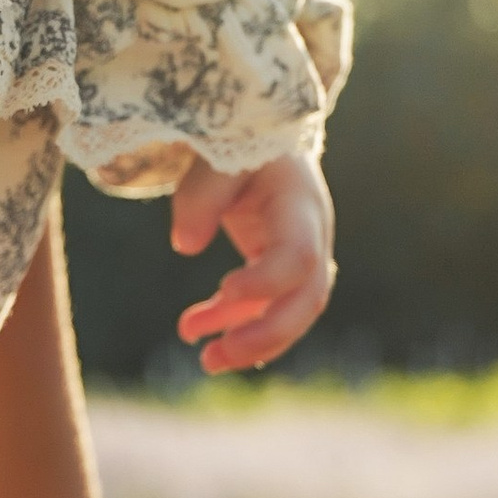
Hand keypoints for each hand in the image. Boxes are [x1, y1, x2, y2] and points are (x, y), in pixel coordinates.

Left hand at [167, 150, 334, 374]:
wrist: (262, 137)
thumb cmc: (242, 140)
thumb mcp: (221, 156)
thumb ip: (202, 196)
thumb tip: (185, 246)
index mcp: (300, 206)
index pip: (297, 256)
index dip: (265, 283)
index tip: (224, 291)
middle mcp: (312, 237)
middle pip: (306, 300)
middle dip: (264, 336)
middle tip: (214, 358)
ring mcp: (301, 257)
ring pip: (290, 314)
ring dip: (250, 341)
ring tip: (205, 360)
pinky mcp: (280, 268)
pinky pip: (266, 308)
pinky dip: (235, 324)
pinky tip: (199, 333)